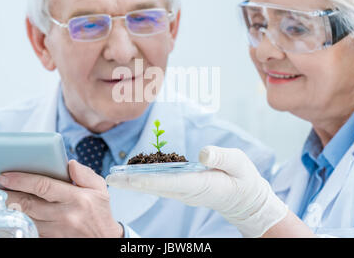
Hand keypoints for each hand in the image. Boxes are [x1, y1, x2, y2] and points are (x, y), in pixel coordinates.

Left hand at [0, 160, 122, 237]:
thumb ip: (85, 174)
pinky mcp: (51, 240)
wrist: (105, 240)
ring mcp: (57, 231)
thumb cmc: (100, 213)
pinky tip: (8, 218)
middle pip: (29, 204)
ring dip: (9, 210)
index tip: (6, 176)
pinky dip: (17, 224)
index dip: (22, 180)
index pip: (44, 186)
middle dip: (9, 195)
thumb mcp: (100, 189)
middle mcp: (65, 215)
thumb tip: (69, 163)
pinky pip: (30, 231)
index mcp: (77, 198)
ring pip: (26, 219)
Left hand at [106, 146, 287, 237]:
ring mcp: (184, 191)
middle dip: (131, 181)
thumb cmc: (243, 179)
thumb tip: (203, 153)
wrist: (245, 200)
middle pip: (154, 186)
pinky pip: (160, 184)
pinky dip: (144, 180)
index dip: (148, 178)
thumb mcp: (239, 163)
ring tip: (114, 176)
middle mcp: (187, 190)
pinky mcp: (183, 189)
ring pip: (154, 186)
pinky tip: (133, 175)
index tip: (129, 177)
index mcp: (200, 184)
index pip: (169, 181)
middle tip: (109, 177)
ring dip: (133, 181)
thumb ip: (222, 157)